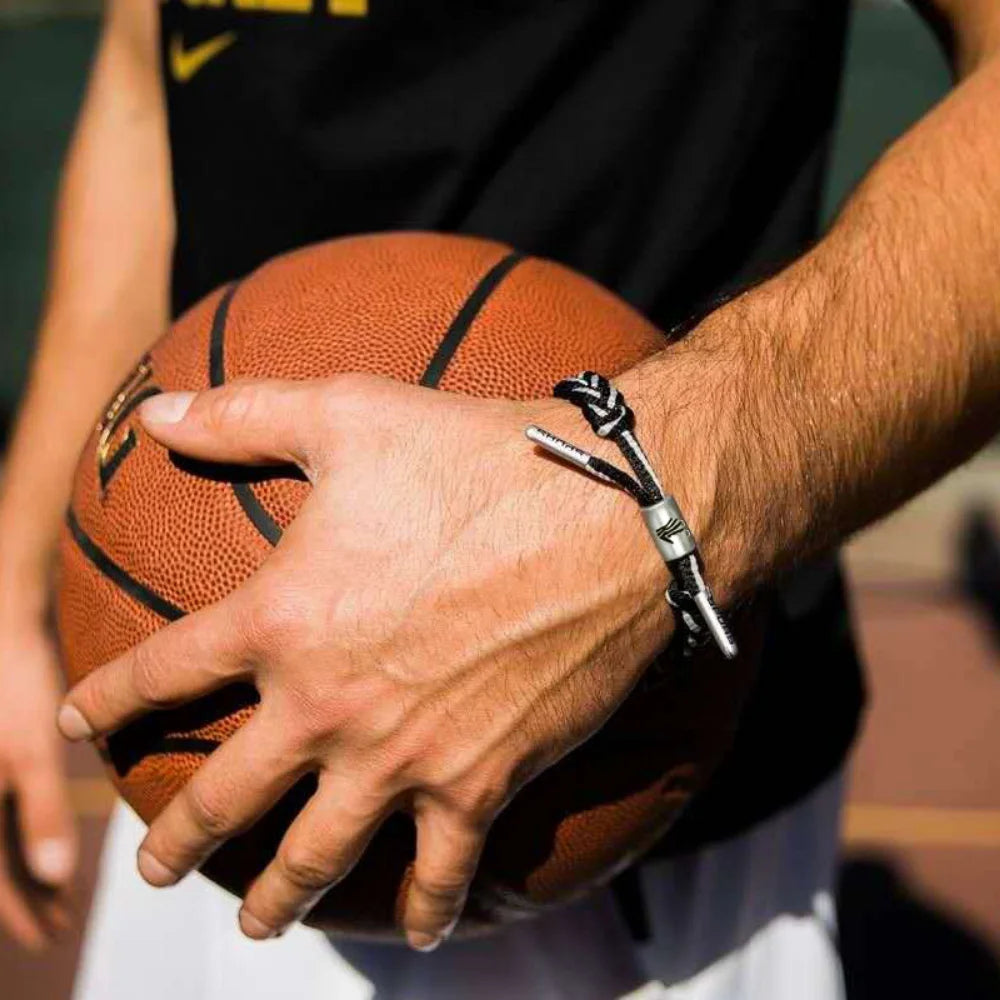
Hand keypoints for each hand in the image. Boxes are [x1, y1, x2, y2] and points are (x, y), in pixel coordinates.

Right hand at [0, 609, 75, 948]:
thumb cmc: (10, 682)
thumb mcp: (29, 751)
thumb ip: (40, 814)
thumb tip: (54, 876)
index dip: (21, 912)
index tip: (53, 936)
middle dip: (22, 897)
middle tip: (57, 923)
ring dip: (21, 866)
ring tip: (58, 889)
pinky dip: (20, 830)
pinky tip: (44, 833)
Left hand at [58, 373, 688, 949]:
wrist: (609, 518)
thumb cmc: (478, 457)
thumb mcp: (352, 413)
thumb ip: (245, 415)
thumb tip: (162, 412)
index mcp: (282, 619)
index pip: (163, 674)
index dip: (109, 702)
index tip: (84, 725)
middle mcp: (326, 705)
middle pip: (225, 794)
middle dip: (179, 838)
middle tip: (157, 867)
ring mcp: (403, 756)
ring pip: (317, 856)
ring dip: (277, 898)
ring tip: (256, 923)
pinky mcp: (481, 781)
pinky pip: (444, 869)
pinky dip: (427, 908)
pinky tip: (419, 929)